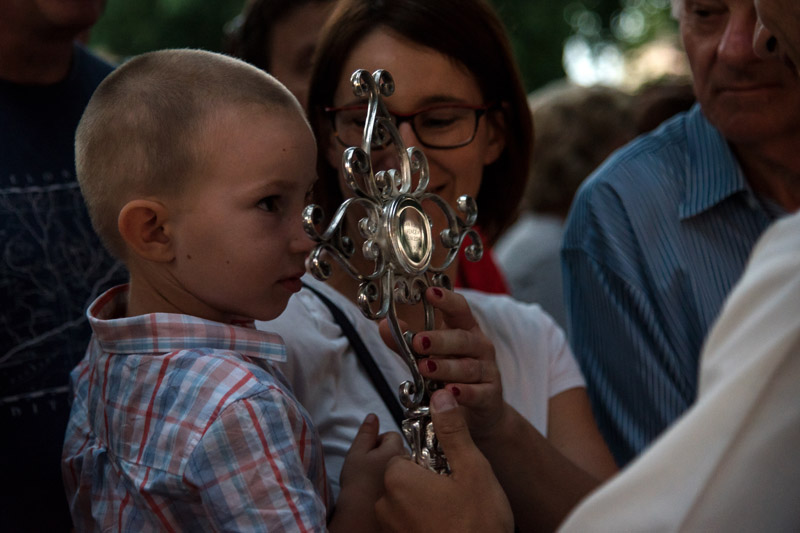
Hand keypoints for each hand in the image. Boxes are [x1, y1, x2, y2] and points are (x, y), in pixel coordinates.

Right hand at [332, 414, 405, 532]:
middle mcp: (409, 460)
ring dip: (393, 466)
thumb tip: (373, 416)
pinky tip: (385, 488)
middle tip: (372, 466)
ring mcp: (414, 476)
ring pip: (404, 463)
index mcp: (396, 449)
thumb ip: (366, 433)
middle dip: (388, 453)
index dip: (378, 441)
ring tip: (377, 478)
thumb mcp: (356, 453)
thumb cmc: (357, 482)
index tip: (369, 453)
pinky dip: (400, 480)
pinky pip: (409, 478)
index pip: (392, 435)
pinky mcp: (413, 490)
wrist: (361, 513)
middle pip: (399, 449)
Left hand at [376, 389, 513, 532]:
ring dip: (428, 501)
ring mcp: (389, 528)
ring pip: (407, 500)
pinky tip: (449, 526)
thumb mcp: (472, 469)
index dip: (433, 456)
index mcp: (397, 478)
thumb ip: (453, 430)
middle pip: (406, 475)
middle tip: (458, 493)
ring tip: (457, 513)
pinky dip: (425, 521)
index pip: (407, 451)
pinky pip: (408, 521)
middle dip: (430, 479)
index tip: (452, 468)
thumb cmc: (478, 524)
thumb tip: (442, 395)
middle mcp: (384, 503)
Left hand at [379, 286, 504, 439]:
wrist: (480, 409)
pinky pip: (478, 393)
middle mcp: (479, 346)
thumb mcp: (428, 356)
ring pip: (467, 367)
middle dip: (440, 339)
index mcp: (465, 329)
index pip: (459, 309)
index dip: (446, 300)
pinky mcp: (490, 395)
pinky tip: (449, 392)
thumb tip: (383, 325)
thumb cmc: (452, 374)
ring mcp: (487, 370)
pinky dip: (463, 393)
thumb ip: (406, 343)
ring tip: (425, 368)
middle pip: (462, 339)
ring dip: (445, 367)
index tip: (430, 292)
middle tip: (418, 341)